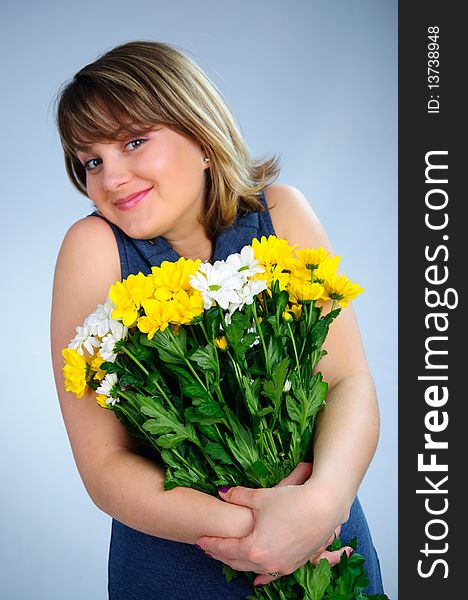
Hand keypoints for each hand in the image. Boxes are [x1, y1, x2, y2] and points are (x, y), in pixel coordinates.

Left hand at [195, 463, 352, 586]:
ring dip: (238, 563)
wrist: (325, 507)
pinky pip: (272, 574)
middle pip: (236, 561)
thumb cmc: (292, 501)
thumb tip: (222, 493)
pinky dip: (261, 574)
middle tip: (208, 548)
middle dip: (220, 554)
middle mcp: (266, 562)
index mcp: (254, 548)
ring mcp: (282, 565)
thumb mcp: (260, 497)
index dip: (210, 542)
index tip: (198, 539)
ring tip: (227, 557)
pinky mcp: (295, 563)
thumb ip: (238, 496)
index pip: (224, 547)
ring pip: (252, 569)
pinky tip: (257, 579)